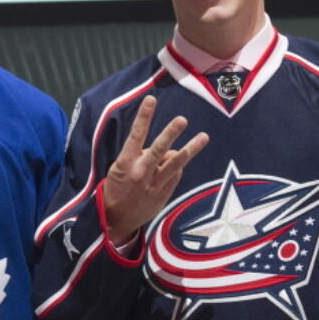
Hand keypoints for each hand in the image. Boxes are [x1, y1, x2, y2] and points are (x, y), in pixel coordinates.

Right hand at [100, 95, 207, 241]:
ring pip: (175, 164)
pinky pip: (175, 175)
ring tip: (203, 136)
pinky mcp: (163, 194)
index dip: (144, 117)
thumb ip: (141, 157)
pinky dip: (176, 167)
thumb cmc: (116, 189)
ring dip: (191, 149)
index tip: (150, 100)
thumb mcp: (119, 169)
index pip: (135, 135)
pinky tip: (174, 165)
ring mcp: (154, 184)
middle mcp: (140, 173)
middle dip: (170, 133)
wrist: (115, 220)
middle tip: (182, 120)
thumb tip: (167, 150)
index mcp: (125, 164)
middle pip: (159, 149)